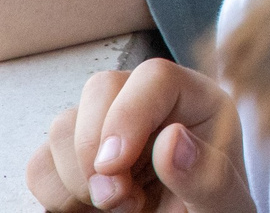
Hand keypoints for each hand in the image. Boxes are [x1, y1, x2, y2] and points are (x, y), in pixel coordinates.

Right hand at [25, 61, 252, 212]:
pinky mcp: (73, 157)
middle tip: (119, 199)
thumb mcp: (222, 201)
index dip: (127, 115)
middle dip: (95, 149)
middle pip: (99, 88)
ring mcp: (107, 126)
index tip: (115, 165)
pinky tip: (91, 208)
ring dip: (80, 178)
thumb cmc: (209, 209)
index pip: (155, 76)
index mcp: (196, 101)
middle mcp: (148, 104)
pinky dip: (57, 194)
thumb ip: (206, 174)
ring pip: (63, 126)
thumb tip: (172, 139)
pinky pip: (41, 164)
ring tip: (119, 206)